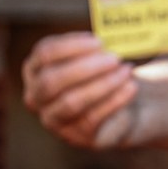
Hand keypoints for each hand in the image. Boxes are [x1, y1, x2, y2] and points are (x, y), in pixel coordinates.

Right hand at [22, 32, 137, 147]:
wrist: (122, 101)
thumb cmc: (104, 70)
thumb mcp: (97, 54)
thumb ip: (98, 46)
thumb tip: (114, 34)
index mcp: (36, 68)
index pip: (45, 53)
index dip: (71, 46)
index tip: (99, 41)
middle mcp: (36, 95)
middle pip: (52, 81)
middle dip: (85, 67)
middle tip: (114, 58)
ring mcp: (53, 119)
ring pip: (71, 102)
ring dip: (103, 84)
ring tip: (127, 71)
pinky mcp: (75, 135)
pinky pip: (92, 119)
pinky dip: (114, 100)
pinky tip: (131, 87)